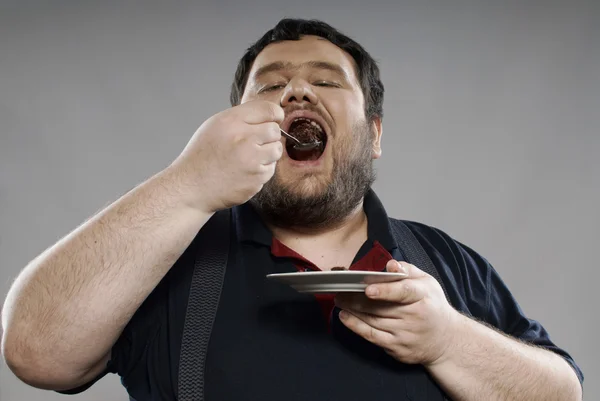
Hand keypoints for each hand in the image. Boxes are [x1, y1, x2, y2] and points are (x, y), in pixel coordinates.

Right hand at [171, 100, 284, 212]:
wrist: (191, 187)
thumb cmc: (202, 156)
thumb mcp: (215, 126)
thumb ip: (242, 118)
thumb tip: (270, 116)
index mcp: (231, 121)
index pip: (268, 109)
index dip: (275, 115)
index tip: (274, 120)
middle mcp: (243, 139)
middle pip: (275, 130)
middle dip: (269, 136)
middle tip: (254, 144)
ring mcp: (251, 161)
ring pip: (276, 150)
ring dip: (267, 154)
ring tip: (247, 158)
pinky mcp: (256, 179)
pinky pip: (270, 170)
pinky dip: (261, 171)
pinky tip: (244, 172)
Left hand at [334, 260, 459, 365]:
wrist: (446, 341)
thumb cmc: (432, 306)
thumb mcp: (427, 283)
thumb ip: (408, 270)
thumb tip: (390, 264)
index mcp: (422, 297)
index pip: (404, 292)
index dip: (385, 290)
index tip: (368, 289)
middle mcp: (414, 316)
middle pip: (381, 307)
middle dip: (356, 298)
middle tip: (340, 289)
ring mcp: (405, 334)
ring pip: (373, 320)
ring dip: (352, 310)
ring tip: (339, 299)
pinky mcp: (397, 348)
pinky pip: (372, 336)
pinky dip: (356, 326)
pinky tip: (345, 317)